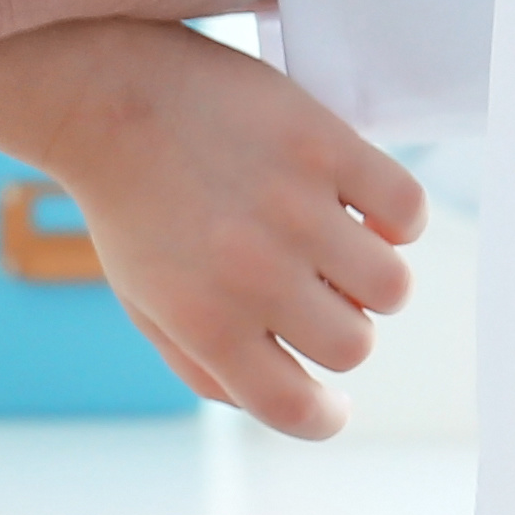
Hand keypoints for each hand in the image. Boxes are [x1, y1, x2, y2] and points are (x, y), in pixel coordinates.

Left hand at [42, 24, 421, 438]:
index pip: (297, 409)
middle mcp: (255, 273)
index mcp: (206, 322)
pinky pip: (406, 209)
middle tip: (314, 291)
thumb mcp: (146, 306)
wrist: (108, 96)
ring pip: (391, 287)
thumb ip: (208, 370)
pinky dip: (396, 218)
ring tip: (338, 247)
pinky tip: (359, 205)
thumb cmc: (131, 209)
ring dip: (373, 278)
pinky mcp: (325, 145)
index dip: (324, 418)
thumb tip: (292, 401)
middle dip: (340, 329)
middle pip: (354, 346)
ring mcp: (295, 207)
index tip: (332, 405)